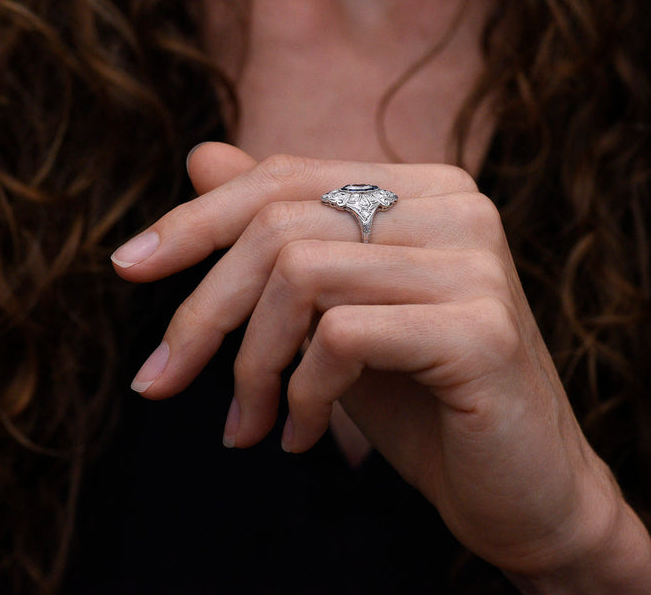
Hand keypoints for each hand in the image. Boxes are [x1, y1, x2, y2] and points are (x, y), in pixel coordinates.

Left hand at [112, 143, 650, 592]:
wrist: (524, 495)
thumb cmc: (426, 403)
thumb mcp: (335, 313)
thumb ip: (282, 234)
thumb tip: (201, 154)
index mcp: (426, 189)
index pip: (285, 176)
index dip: (195, 220)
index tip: (126, 268)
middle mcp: (459, 206)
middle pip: (280, 224)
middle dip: (202, 311)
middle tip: (161, 382)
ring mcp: (476, 262)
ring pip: (300, 274)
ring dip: (250, 366)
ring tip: (248, 426)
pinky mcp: (480, 327)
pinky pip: (341, 335)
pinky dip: (303, 395)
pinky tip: (306, 439)